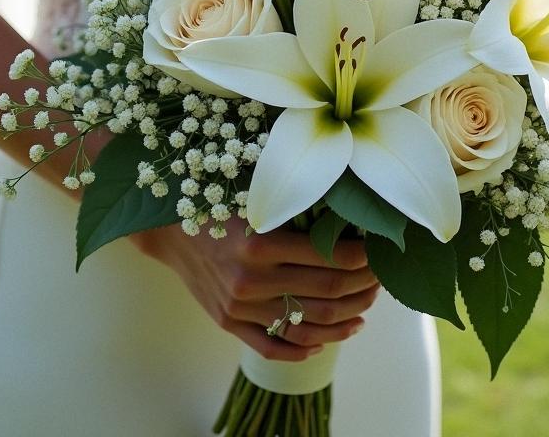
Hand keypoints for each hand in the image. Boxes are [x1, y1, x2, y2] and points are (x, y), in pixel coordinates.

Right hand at [132, 219, 379, 361]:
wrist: (169, 229)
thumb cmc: (219, 203)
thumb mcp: (257, 198)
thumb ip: (296, 210)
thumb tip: (349, 218)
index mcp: (261, 242)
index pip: (329, 260)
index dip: (362, 260)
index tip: (379, 252)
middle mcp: (251, 279)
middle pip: (325, 293)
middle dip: (362, 288)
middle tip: (379, 280)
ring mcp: (239, 306)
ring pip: (306, 325)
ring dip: (343, 320)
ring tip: (363, 311)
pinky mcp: (227, 322)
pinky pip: (271, 345)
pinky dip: (302, 348)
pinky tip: (323, 340)